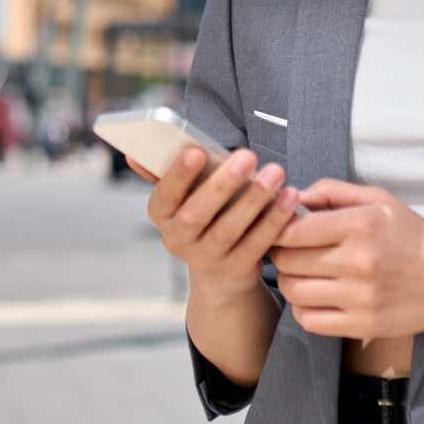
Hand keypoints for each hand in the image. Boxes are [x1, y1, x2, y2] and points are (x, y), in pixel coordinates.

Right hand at [144, 147, 300, 301]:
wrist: (220, 272)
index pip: (163, 196)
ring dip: (254, 200)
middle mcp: (177, 240)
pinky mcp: (235, 271)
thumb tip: (134, 153)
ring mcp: (206, 259)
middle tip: (248, 155)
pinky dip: (274, 221)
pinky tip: (289, 198)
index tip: (196, 151)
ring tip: (275, 173)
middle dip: (222, 184)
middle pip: (197, 214)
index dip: (178, 176)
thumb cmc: (204, 214)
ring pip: (229, 230)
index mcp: (161, 215)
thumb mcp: (184, 195)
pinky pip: (256, 245)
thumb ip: (167, 172)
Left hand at [269, 179, 423, 338]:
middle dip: (281, 254)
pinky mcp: (363, 325)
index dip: (279, 229)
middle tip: (291, 252)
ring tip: (302, 274)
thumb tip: (292, 196)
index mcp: (361, 224)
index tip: (284, 230)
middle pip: (288, 261)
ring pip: (294, 292)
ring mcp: (361, 297)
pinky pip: (310, 321)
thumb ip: (332, 191)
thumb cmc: (411, 236)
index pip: (293, 230)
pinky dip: (303, 310)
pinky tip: (315, 299)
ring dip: (289, 282)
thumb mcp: (379, 200)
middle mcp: (360, 261)